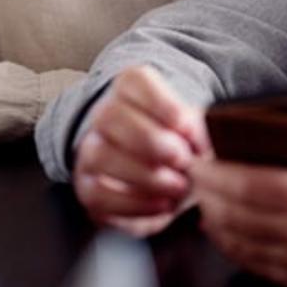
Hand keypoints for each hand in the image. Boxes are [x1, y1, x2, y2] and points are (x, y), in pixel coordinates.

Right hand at [73, 65, 208, 236]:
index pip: (134, 81)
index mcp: (130, 88)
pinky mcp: (87, 188)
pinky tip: (163, 205)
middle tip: (183, 160)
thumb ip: (196, 130)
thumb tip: (199, 142)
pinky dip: (135, 203)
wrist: (160, 174)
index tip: (188, 128)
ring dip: (145, 175)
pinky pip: (99, 194)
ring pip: (101, 155)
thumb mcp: (192, 128)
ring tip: (178, 187)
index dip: (163, 104)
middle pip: (111, 116)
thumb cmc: (178, 142)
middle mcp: (104, 115)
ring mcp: (90, 151)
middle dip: (151, 141)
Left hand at [190, 85, 286, 286]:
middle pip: (239, 216)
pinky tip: (220, 226)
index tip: (200, 161)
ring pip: (241, 242)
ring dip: (214, 219)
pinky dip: (231, 244)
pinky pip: (255, 262)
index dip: (219, 176)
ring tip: (202, 196)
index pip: (254, 187)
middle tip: (192, 174)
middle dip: (208, 194)